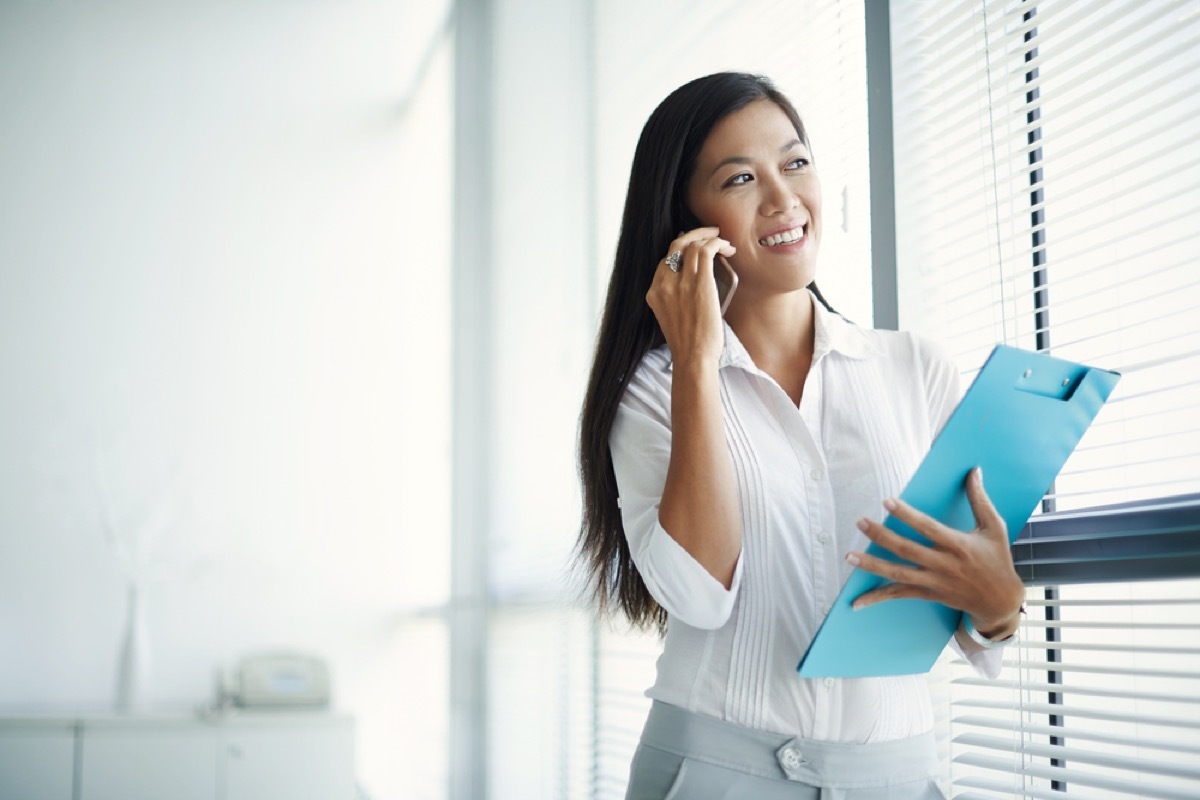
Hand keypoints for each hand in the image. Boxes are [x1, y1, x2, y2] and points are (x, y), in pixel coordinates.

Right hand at [645, 227, 736, 369]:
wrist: (693, 357)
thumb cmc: (689, 344)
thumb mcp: (671, 318)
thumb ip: (674, 300)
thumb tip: (690, 288)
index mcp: (654, 293)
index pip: (665, 260)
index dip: (682, 249)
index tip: (696, 248)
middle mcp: (663, 284)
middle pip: (675, 246)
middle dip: (694, 235)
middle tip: (710, 233)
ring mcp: (680, 282)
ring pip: (692, 245)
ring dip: (710, 238)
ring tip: (723, 242)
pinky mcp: (699, 283)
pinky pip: (706, 250)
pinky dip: (718, 243)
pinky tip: (727, 248)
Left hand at [845, 467, 1025, 639]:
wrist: (1000, 601)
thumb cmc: (998, 559)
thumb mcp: (994, 528)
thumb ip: (980, 499)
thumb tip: (974, 471)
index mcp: (958, 545)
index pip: (928, 528)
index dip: (907, 515)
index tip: (887, 501)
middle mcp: (943, 565)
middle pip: (907, 550)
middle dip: (881, 536)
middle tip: (860, 522)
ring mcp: (934, 582)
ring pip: (898, 574)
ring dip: (872, 565)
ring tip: (849, 556)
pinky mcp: (928, 594)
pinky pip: (899, 595)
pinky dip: (877, 598)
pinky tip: (856, 603)